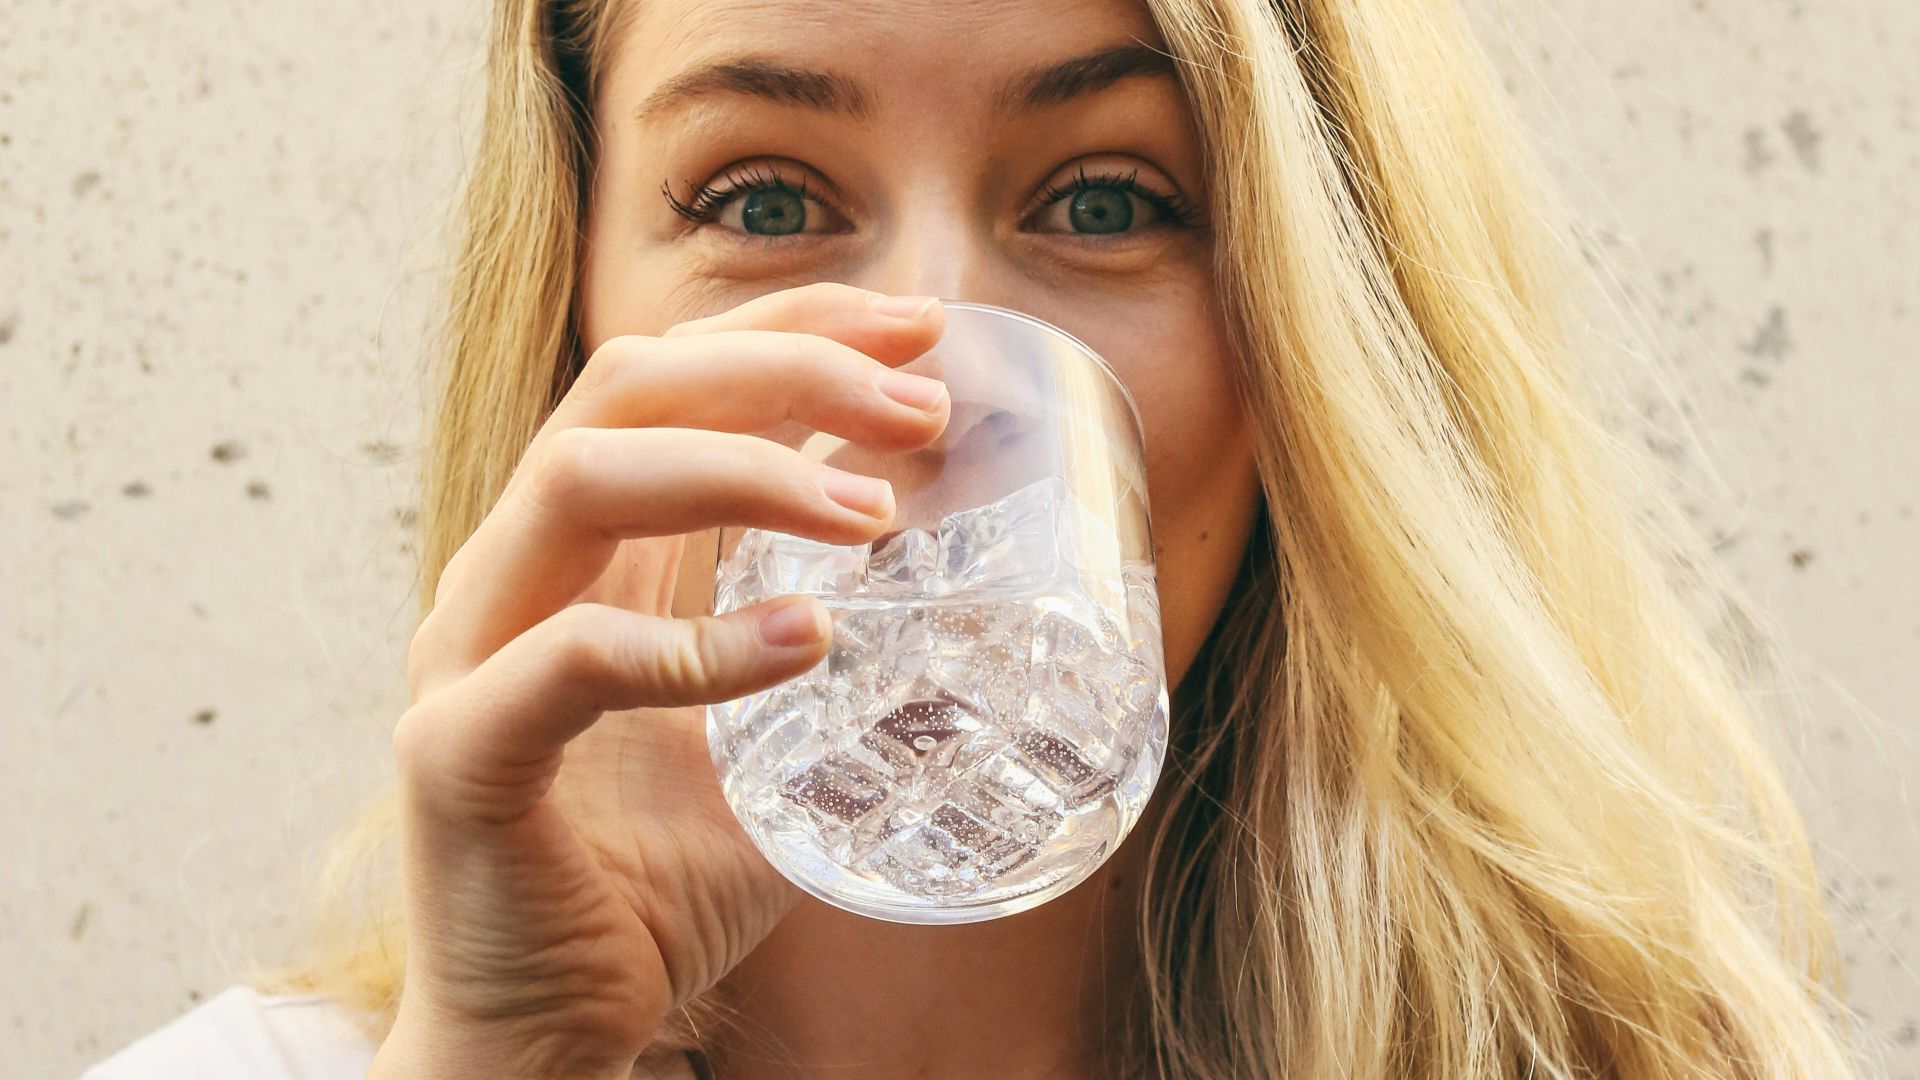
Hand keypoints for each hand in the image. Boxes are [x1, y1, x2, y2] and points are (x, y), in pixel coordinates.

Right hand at [368, 284, 948, 1078]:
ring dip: (743, 472)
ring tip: (875, 513)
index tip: (917, 330)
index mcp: (577, 553)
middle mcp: (513, 574)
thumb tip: (960, 600)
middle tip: (919, 407)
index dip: (788, 328)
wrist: (546, 1030)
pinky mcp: (458, 753)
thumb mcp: (763, 741)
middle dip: (781, 369)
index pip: (670, 380)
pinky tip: (805, 644)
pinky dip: (695, 645)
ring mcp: (469, 654)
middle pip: (623, 390)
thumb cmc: (653, 882)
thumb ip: (817, 653)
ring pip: (581, 481)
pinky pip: (569, 661)